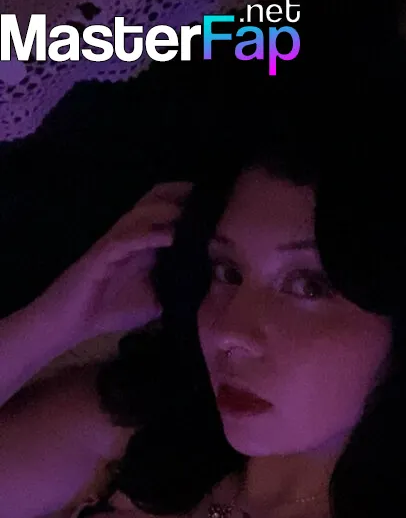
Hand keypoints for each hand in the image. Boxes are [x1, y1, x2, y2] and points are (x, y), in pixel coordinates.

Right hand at [31, 181, 192, 345]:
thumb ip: (176, 290)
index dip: (188, 205)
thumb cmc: (112, 310)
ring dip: (167, 211)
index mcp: (143, 245)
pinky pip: (126, 239)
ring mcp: (116, 243)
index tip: (218, 204)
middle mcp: (130, 237)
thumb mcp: (156, 302)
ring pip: (141, 215)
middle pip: (154, 202)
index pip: (166, 214)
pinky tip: (170, 236)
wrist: (74, 322)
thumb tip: (208, 290)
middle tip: (208, 195)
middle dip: (179, 195)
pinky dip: (148, 235)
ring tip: (193, 210)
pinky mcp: (102, 254)